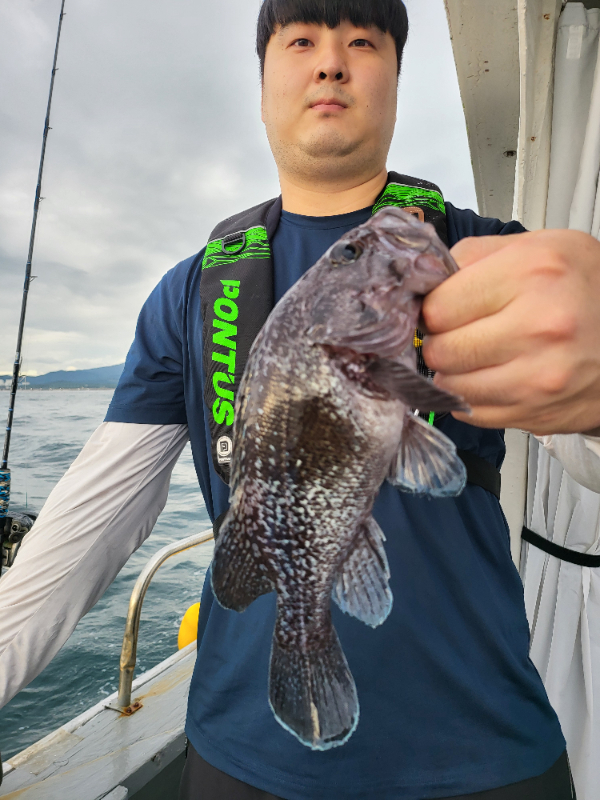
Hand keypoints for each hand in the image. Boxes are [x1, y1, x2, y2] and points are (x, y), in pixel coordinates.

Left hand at [421, 230, 599, 435]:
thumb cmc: (583, 287)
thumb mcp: (539, 246)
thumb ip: (473, 256)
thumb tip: (423, 277)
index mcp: (532, 273)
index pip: (438, 307)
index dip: (433, 308)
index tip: (445, 307)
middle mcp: (539, 327)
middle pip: (441, 350)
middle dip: (441, 342)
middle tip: (459, 333)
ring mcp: (538, 377)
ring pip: (451, 385)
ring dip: (454, 372)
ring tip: (478, 355)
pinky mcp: (536, 412)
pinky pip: (472, 411)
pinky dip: (472, 396)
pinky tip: (493, 376)